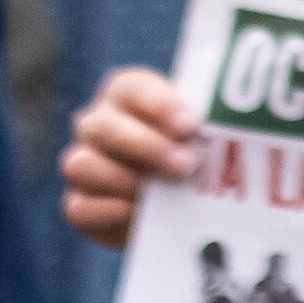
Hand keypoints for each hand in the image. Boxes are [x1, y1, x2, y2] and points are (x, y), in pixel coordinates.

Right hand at [62, 69, 199, 248]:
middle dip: (147, 146)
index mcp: (127, 95)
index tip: (190, 124)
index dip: (158, 104)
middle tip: (186, 164)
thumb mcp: (202, 136)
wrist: (177, 205)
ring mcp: (83, 162)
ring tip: (162, 194)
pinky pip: (80, 207)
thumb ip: (206, 128)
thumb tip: (224, 133)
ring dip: (126, 181)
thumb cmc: (194, 155)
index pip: (132, 88)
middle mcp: (98, 124)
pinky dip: (110, 212)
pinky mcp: (79, 202)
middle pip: (104, 125)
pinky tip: (140, 214)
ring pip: (81, 165)